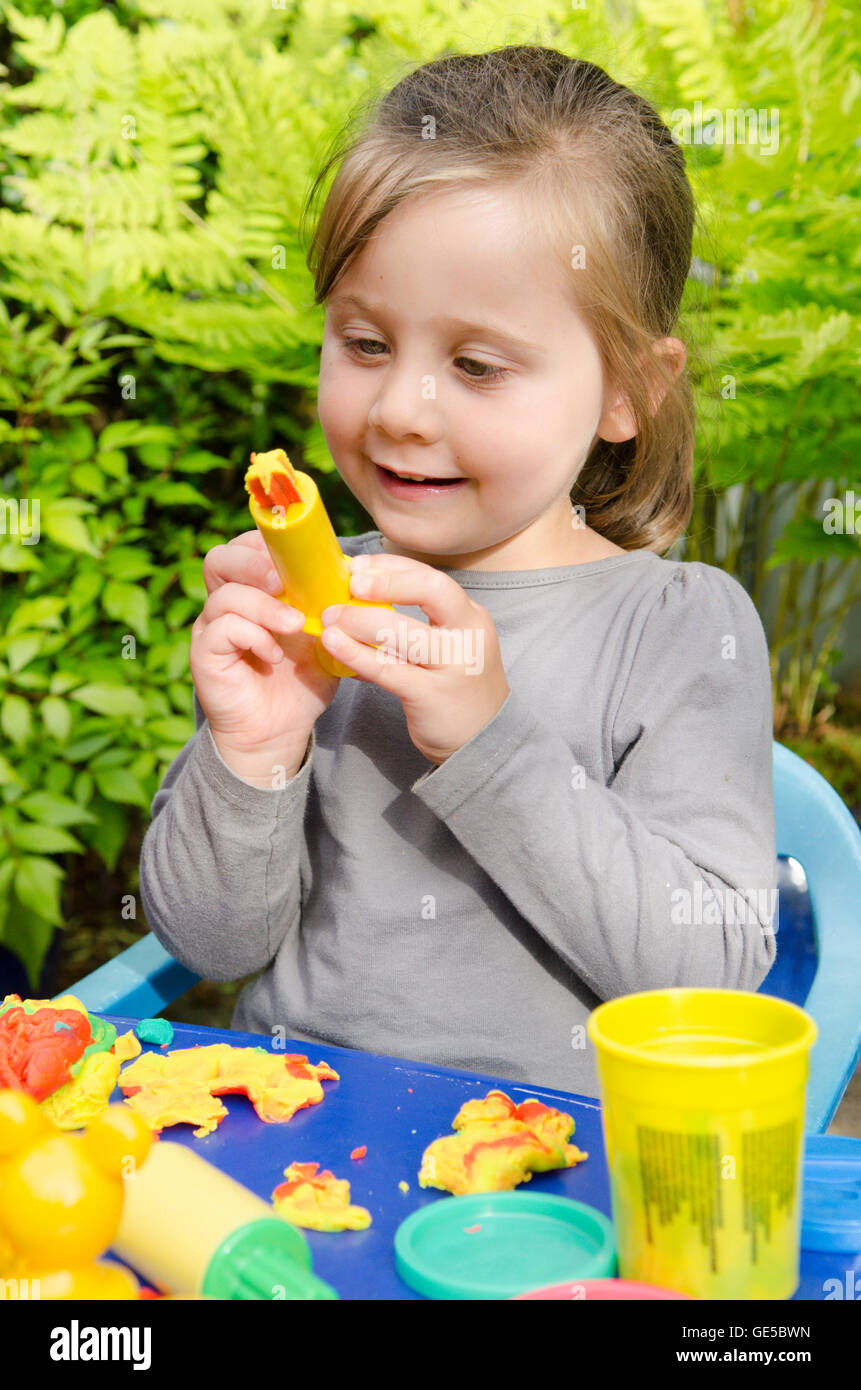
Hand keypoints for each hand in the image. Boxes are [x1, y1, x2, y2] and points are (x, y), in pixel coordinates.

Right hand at [190, 529, 339, 781]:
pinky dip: (253, 636)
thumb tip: (355, 572)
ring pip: (224, 594)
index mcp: (252, 590)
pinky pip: (221, 629)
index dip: (267, 543)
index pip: (246, 546)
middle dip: (256, 562)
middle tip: (286, 580)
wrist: (281, 732)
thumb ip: (330, 605)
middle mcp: (225, 603)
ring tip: (295, 625)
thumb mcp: (324, 636)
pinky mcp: (205, 655)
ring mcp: (212, 628)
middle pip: (222, 558)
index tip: (302, 557)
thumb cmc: (301, 681)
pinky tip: (275, 655)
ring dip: (264, 605)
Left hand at [320, 554, 509, 764]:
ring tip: (329, 617)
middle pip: (431, 590)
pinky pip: (388, 669)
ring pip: (404, 632)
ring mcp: (453, 666)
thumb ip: (416, 622)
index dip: (393, 567)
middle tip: (350, 583)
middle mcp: (468, 635)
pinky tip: (333, 645)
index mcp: (470, 617)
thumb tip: (360, 595)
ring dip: (360, 620)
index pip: (432, 578)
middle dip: (388, 582)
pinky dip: (356, 654)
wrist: (481, 739)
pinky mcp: (431, 696)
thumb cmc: (454, 685)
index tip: (358, 565)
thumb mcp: (450, 645)